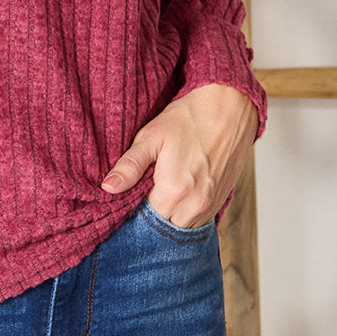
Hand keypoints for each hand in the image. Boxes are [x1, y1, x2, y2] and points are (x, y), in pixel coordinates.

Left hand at [100, 82, 258, 227]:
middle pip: (161, 226)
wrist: (228, 108)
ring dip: (168, 215)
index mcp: (173, 192)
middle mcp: (194, 206)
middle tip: (144, 189)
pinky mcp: (220, 203)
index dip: (132, 208)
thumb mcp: (152, 137)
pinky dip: (184, 213)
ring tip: (162, 189)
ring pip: (179, 227)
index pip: (142, 219)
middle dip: (149, 214)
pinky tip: (179, 192)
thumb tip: (108, 188)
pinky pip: (197, 222)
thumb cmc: (188, 119)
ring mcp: (210, 207)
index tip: (129, 194)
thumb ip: (130, 166)